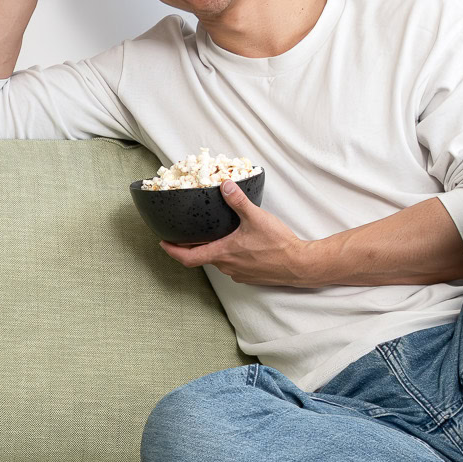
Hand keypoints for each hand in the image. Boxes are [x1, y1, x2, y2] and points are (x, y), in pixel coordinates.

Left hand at [161, 182, 327, 286]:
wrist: (300, 265)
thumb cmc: (278, 245)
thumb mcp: (256, 217)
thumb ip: (238, 201)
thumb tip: (225, 185)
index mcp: (223, 253)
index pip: (188, 257)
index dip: (172, 251)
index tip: (162, 243)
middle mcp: (227, 267)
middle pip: (201, 258)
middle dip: (190, 247)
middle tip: (182, 236)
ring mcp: (238, 273)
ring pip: (217, 261)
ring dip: (210, 250)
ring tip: (208, 235)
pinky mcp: (250, 276)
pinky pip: (231, 265)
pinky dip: (227, 254)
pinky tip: (234, 244)